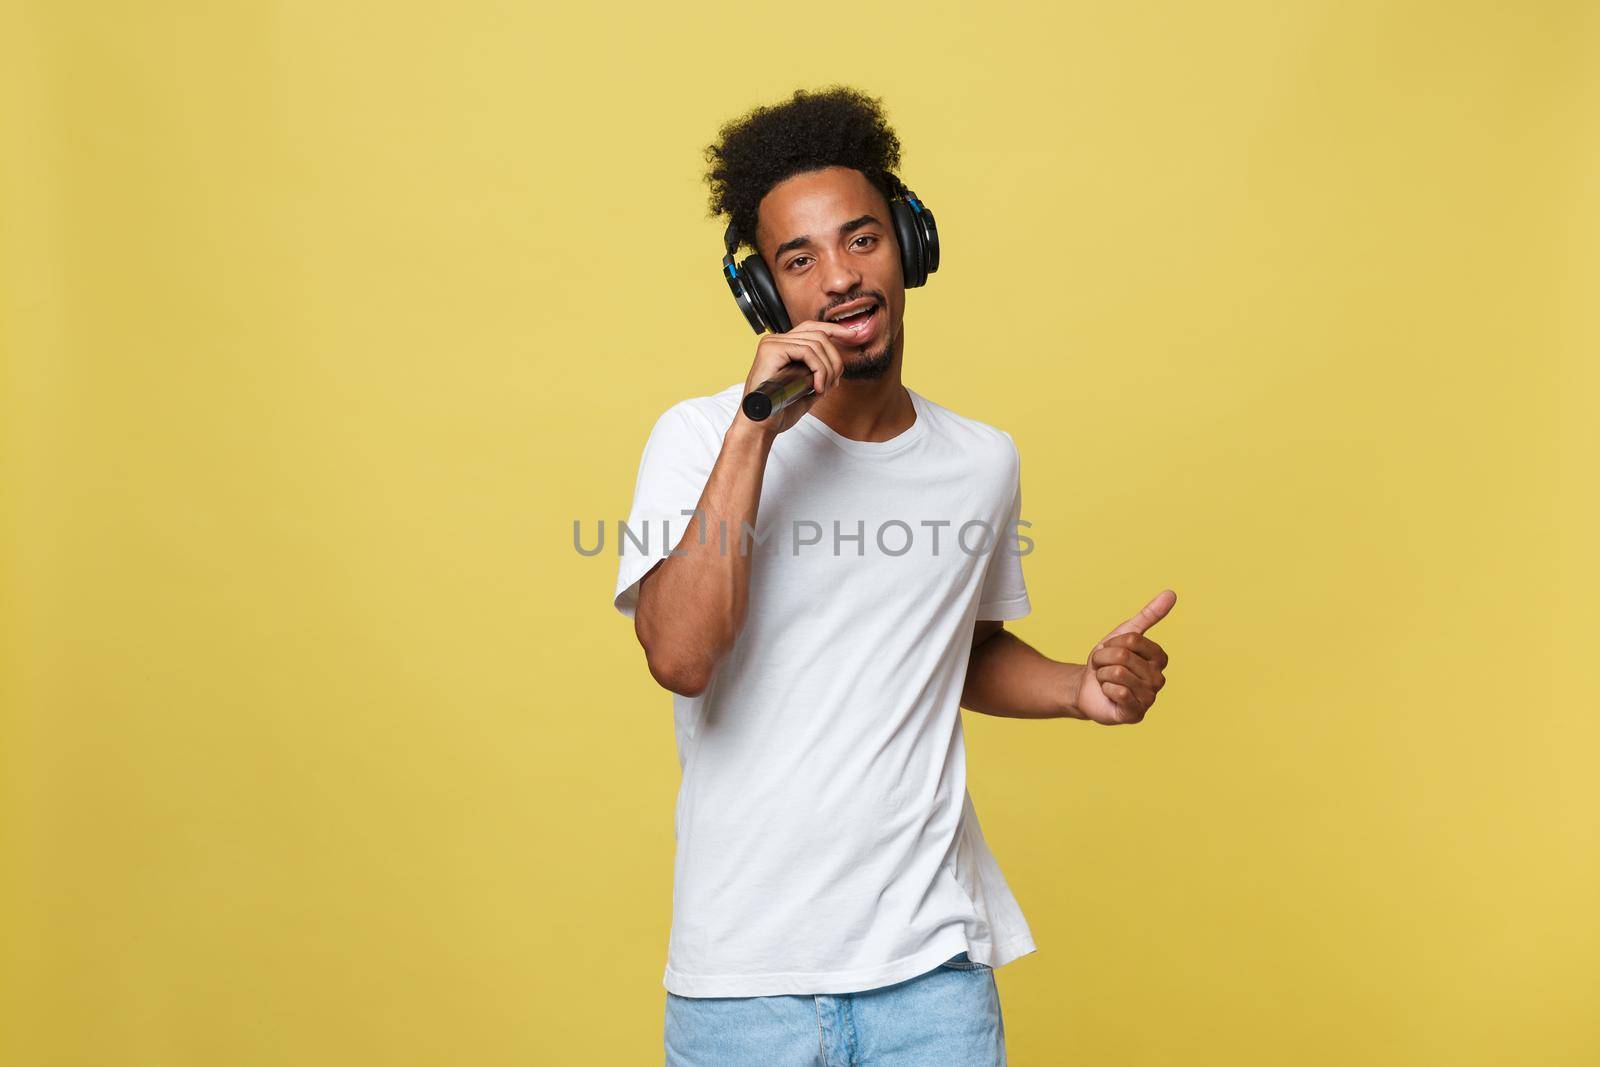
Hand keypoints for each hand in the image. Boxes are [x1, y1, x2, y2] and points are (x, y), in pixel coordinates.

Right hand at [735, 320, 856, 436]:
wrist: (761, 425)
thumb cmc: (779, 410)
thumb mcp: (805, 389)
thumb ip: (818, 375)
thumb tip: (838, 368)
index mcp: (782, 346)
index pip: (813, 328)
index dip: (835, 329)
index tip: (854, 336)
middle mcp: (776, 340)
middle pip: (819, 334)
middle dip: (834, 359)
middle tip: (834, 383)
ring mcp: (773, 343)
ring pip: (816, 344)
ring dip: (827, 369)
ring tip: (823, 389)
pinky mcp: (772, 349)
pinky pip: (807, 351)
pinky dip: (819, 369)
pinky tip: (816, 386)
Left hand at [1071, 590, 1174, 724]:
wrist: (1086, 687)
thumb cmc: (1108, 661)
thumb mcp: (1124, 634)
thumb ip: (1150, 614)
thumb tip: (1172, 593)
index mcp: (1159, 659)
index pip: (1132, 640)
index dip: (1112, 643)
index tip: (1109, 650)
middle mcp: (1159, 680)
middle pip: (1123, 656)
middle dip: (1103, 660)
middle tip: (1104, 668)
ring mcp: (1149, 699)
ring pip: (1119, 673)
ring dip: (1102, 675)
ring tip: (1105, 680)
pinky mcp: (1135, 714)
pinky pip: (1120, 692)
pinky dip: (1105, 689)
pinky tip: (1108, 694)